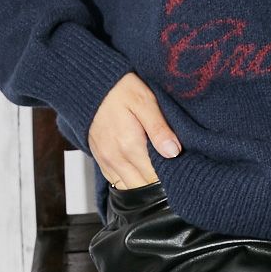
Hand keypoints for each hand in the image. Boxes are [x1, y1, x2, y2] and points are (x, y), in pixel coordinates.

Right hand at [87, 72, 181, 190]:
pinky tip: (141, 170)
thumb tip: (174, 152)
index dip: (171, 176)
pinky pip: (116, 181)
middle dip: (160, 182)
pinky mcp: (100, 159)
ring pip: (129, 188)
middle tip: (174, 169)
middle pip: (144, 187)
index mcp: (130, 146)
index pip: (156, 177)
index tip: (182, 168)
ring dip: (145, 183)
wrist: (89, 83)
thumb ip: (159, 128)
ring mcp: (105, 160)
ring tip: (159, 170)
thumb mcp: (144, 101)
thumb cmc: (119, 88)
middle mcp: (115, 158)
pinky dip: (130, 180)